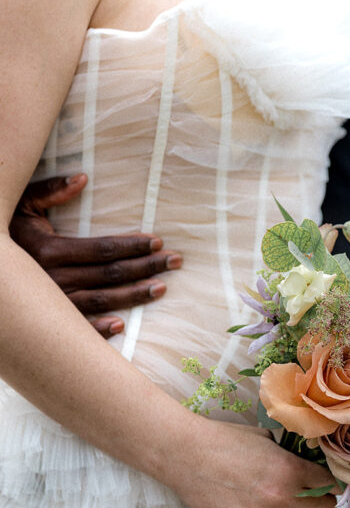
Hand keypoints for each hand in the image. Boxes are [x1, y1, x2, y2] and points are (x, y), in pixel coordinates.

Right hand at [9, 174, 181, 336]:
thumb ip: (50, 191)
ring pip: (100, 301)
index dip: (132, 245)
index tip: (157, 241)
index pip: (102, 248)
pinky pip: (76, 326)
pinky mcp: (46, 319)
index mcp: (49, 250)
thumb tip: (82, 178)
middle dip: (145, 267)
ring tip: (161, 287)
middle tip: (175, 262)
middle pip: (109, 274)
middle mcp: (52, 278)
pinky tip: (121, 325)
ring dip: (134, 296)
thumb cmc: (4, 229)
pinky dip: (98, 329)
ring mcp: (50, 302)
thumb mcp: (22, 204)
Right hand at [170, 418, 338, 507]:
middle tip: (318, 500)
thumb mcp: (265, 437)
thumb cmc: (224, 439)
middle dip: (324, 504)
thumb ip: (288, 453)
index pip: (328, 482)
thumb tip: (305, 460)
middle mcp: (281, 496)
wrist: (186, 454)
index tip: (329, 484)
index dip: (331, 482)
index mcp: (289, 468)